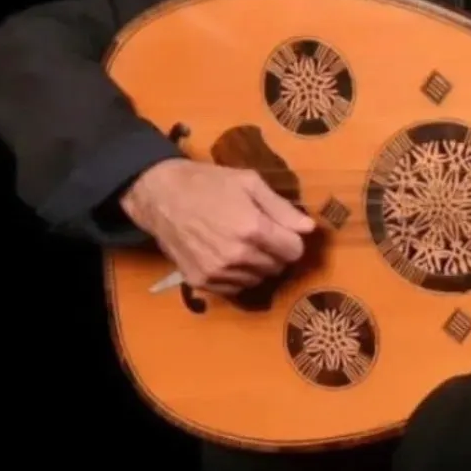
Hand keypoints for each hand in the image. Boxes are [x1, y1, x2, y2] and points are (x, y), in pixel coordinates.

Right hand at [121, 158, 315, 295]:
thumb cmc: (208, 183)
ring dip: (258, 265)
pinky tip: (227, 256)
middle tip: (261, 235)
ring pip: (258, 279)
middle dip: (276, 252)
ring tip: (242, 243)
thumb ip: (281, 208)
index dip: (292, 240)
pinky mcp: (202, 282)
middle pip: (278, 267)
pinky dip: (238, 275)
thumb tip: (309, 228)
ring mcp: (218, 272)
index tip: (283, 231)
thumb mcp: (249, 183)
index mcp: (252, 229)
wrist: (160, 196)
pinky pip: (236, 288)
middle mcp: (237, 256)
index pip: (294, 251)